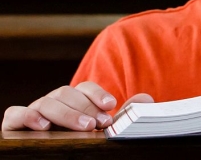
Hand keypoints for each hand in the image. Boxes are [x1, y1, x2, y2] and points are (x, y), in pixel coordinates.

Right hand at [2, 83, 152, 130]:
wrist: (54, 156)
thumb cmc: (78, 143)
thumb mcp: (100, 131)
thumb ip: (122, 116)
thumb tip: (145, 100)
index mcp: (73, 101)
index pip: (84, 88)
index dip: (97, 94)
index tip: (112, 106)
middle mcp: (52, 103)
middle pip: (66, 93)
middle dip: (86, 107)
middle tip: (101, 123)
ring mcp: (33, 112)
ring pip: (46, 102)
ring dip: (66, 113)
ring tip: (84, 127)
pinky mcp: (14, 125)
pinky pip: (14, 114)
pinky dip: (27, 116)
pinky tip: (43, 125)